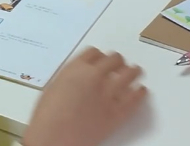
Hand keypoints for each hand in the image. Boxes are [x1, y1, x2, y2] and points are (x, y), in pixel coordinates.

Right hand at [22, 47, 146, 145]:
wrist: (54, 139)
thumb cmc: (47, 117)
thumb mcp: (54, 87)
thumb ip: (70, 78)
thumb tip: (79, 79)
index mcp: (76, 68)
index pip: (94, 53)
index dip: (99, 56)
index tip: (101, 60)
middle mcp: (95, 76)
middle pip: (114, 59)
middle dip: (117, 61)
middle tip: (119, 64)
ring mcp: (109, 93)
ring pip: (129, 73)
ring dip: (133, 71)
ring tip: (136, 71)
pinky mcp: (118, 112)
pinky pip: (135, 98)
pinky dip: (140, 92)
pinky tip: (142, 91)